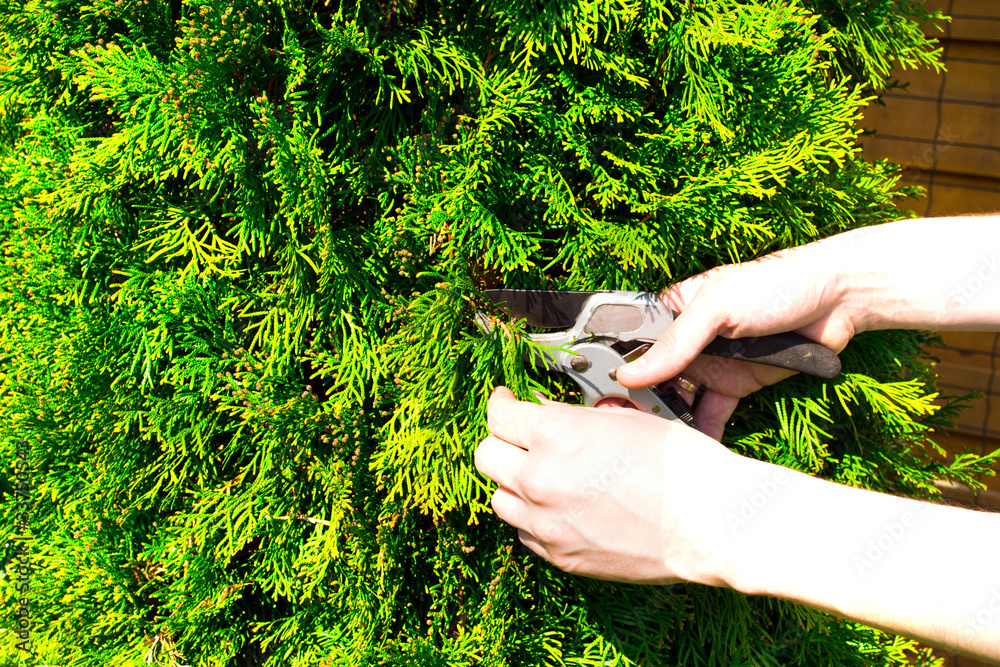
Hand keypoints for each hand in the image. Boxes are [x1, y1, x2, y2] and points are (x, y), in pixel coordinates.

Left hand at [474, 386, 744, 585]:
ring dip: (513, 481)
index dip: (501, 403)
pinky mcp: (560, 556)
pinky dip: (533, 516)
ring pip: (498, 497)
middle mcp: (540, 479)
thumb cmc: (679, 464)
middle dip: (500, 440)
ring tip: (538, 474)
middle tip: (517, 436)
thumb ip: (573, 419)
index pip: (499, 415)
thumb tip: (548, 418)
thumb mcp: (623, 419)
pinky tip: (558, 506)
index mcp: (555, 435)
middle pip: (486, 455)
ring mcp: (546, 523)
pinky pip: (524, 531)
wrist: (710, 523)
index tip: (507, 402)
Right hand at [616, 243, 859, 438]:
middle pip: (650, 376)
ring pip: (676, 399)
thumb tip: (630, 374)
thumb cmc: (774, 285)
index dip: (614, 367)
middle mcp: (687, 339)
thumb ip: (675, 343)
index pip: (631, 341)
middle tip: (625, 428)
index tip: (601, 394)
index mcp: (673, 310)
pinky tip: (689, 452)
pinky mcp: (736, 385)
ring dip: (666, 419)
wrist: (838, 301)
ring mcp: (710, 364)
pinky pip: (711, 414)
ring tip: (653, 444)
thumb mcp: (717, 307)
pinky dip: (702, 432)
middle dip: (637, 402)